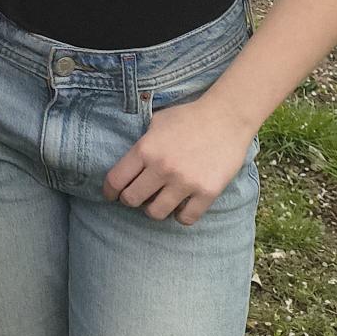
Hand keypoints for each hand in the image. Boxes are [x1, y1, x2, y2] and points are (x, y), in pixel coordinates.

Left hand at [103, 95, 255, 224]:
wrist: (226, 117)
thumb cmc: (189, 116)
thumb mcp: (157, 122)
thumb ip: (142, 143)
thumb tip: (129, 162)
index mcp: (146, 149)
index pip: (116, 180)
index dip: (110, 191)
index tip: (111, 195)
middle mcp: (162, 167)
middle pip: (132, 199)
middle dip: (130, 200)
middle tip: (137, 197)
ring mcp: (185, 182)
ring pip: (156, 213)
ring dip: (154, 209)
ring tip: (159, 201)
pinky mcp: (207, 192)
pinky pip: (186, 218)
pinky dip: (181, 215)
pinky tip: (181, 206)